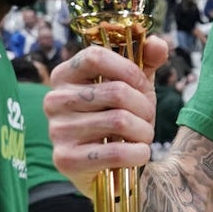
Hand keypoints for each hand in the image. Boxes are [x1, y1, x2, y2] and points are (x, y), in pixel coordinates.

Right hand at [44, 35, 168, 193]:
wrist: (108, 167)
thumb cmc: (119, 118)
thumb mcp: (134, 87)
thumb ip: (146, 62)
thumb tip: (158, 44)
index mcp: (65, 75)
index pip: (94, 56)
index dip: (128, 69)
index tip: (143, 85)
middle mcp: (54, 100)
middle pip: (115, 91)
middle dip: (144, 107)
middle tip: (148, 119)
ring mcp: (57, 130)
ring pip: (119, 121)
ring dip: (144, 132)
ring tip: (142, 137)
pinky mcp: (65, 159)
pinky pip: (114, 152)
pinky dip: (138, 153)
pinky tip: (139, 154)